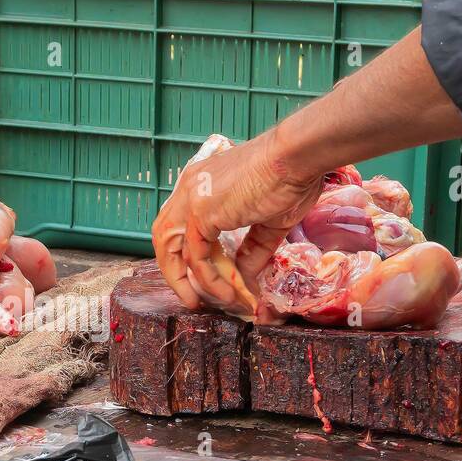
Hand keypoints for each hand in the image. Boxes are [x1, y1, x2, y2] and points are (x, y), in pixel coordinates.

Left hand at [151, 129, 322, 310]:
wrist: (297, 157)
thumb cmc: (290, 180)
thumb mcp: (269, 222)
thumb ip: (252, 250)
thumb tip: (245, 279)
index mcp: (201, 184)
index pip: (179, 223)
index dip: (184, 252)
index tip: (199, 276)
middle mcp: (190, 188)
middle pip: (164, 236)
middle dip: (172, 269)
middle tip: (189, 296)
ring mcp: (192, 199)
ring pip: (172, 248)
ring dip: (183, 280)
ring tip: (201, 302)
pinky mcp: (202, 213)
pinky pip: (196, 256)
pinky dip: (209, 279)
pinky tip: (227, 293)